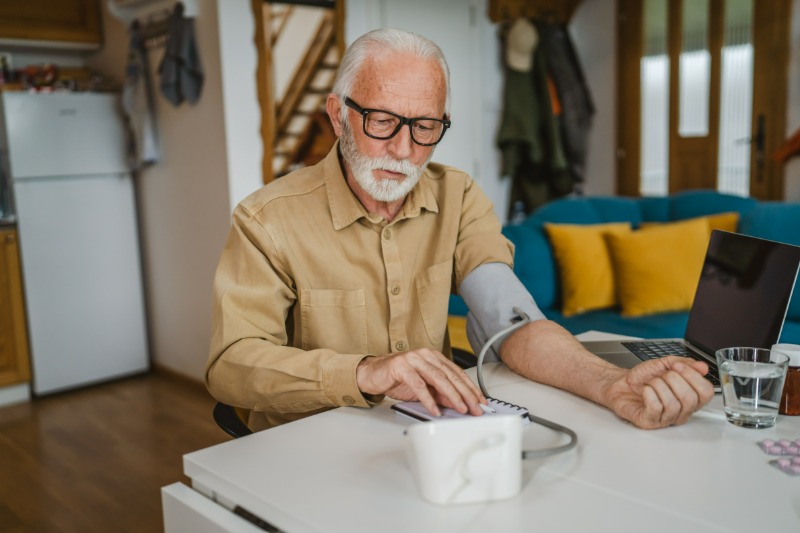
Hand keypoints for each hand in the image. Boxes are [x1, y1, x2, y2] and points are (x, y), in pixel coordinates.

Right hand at [356, 348, 486, 416]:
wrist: (372, 374)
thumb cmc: (398, 379)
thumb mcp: (424, 388)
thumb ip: (441, 394)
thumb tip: (460, 403)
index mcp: (434, 357)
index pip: (457, 373)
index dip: (471, 388)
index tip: (481, 401)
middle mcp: (425, 355)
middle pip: (451, 375)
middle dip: (466, 393)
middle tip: (476, 408)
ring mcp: (413, 359)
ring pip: (438, 378)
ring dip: (452, 395)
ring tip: (461, 408)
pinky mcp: (401, 366)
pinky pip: (418, 384)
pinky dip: (428, 399)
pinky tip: (435, 410)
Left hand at [603, 356, 714, 428]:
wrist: (621, 383)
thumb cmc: (643, 377)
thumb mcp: (664, 364)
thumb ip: (684, 363)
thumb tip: (702, 367)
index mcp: (689, 398)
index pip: (706, 392)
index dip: (693, 376)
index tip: (678, 366)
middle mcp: (681, 411)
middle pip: (690, 399)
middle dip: (674, 380)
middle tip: (662, 375)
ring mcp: (666, 419)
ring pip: (672, 404)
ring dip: (658, 386)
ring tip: (651, 383)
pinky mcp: (649, 422)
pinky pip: (656, 408)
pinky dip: (649, 394)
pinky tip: (645, 390)